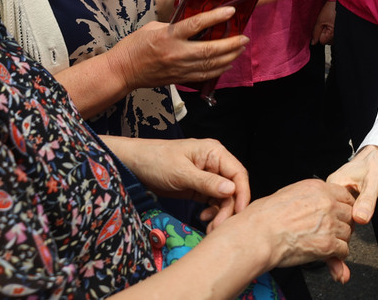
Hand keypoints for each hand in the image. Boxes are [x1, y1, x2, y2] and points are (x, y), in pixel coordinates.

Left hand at [104, 136, 251, 231]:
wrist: (134, 164)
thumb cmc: (156, 161)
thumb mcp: (181, 173)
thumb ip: (207, 182)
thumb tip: (232, 190)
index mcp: (214, 152)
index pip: (238, 173)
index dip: (243, 193)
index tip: (240, 212)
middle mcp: (215, 163)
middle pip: (233, 187)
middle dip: (228, 208)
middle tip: (218, 226)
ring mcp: (207, 176)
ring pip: (224, 197)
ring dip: (220, 213)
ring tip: (210, 227)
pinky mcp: (199, 187)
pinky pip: (213, 201)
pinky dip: (212, 212)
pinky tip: (204, 218)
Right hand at [109, 8, 249, 89]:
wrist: (122, 71)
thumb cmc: (134, 46)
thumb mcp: (153, 27)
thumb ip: (175, 25)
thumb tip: (194, 23)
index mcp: (168, 36)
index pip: (196, 24)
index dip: (215, 17)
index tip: (230, 12)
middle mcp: (176, 53)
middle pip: (210, 50)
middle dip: (231, 44)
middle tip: (244, 37)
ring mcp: (179, 68)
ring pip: (211, 64)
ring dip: (229, 57)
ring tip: (240, 49)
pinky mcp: (179, 78)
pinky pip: (204, 75)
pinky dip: (219, 70)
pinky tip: (228, 64)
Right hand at [229, 178, 355, 280]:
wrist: (257, 235)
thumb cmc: (263, 217)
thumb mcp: (288, 194)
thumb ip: (307, 197)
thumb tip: (312, 203)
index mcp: (317, 188)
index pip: (345, 195)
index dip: (344, 207)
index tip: (341, 214)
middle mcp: (326, 203)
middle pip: (349, 214)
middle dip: (343, 224)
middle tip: (334, 231)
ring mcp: (329, 223)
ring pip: (347, 233)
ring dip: (340, 240)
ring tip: (327, 244)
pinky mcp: (328, 244)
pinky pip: (343, 251)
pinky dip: (337, 256)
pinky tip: (328, 255)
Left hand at [312, 0, 336, 44]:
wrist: (339, 2)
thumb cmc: (331, 9)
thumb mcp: (320, 20)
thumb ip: (315, 32)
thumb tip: (313, 43)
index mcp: (332, 35)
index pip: (321, 42)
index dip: (318, 35)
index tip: (320, 27)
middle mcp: (338, 36)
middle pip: (327, 41)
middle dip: (323, 34)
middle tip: (325, 23)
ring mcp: (340, 34)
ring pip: (331, 38)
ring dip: (328, 32)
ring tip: (329, 22)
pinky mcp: (342, 30)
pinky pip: (335, 35)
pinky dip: (332, 30)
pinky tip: (332, 23)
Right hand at [327, 144, 377, 224]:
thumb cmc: (377, 164)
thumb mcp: (374, 184)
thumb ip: (367, 202)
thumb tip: (360, 219)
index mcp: (333, 182)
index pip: (333, 210)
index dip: (348, 217)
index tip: (360, 213)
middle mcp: (331, 186)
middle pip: (337, 211)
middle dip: (351, 214)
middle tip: (364, 206)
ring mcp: (337, 188)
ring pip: (343, 209)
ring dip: (354, 211)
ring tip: (363, 202)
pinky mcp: (343, 191)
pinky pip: (347, 205)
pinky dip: (355, 207)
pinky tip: (362, 202)